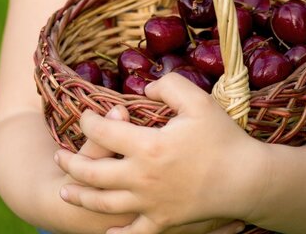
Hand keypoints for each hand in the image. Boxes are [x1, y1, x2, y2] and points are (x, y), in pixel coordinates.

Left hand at [55, 73, 264, 233]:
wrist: (247, 180)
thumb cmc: (223, 139)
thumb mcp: (198, 101)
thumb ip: (167, 86)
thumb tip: (143, 89)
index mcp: (147, 146)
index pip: (103, 132)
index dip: (88, 122)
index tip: (85, 116)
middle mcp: (141, 178)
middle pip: (93, 172)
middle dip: (71, 163)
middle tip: (58, 157)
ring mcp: (150, 204)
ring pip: (104, 204)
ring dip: (81, 197)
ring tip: (66, 191)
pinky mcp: (163, 222)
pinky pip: (133, 233)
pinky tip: (106, 233)